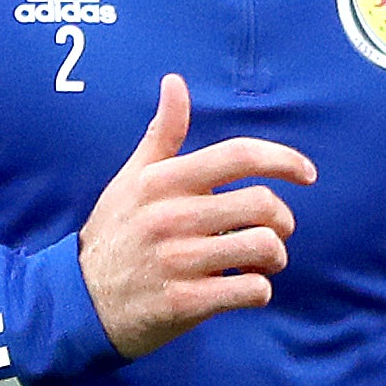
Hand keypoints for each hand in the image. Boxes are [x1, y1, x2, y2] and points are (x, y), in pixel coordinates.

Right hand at [79, 74, 316, 360]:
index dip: (284, 160)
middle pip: (262, 205)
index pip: (239, 156)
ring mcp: (177, 261)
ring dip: (275, 258)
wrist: (77, 303)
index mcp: (162, 182)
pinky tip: (244, 289)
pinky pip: (250, 290)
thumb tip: (175, 81)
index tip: (307, 174)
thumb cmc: (114, 236)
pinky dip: (259, 291)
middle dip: (283, 220)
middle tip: (275, 231)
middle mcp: (170, 217)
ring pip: (263, 248)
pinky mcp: (184, 302)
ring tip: (262, 262)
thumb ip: (162, 135)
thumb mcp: (130, 181)